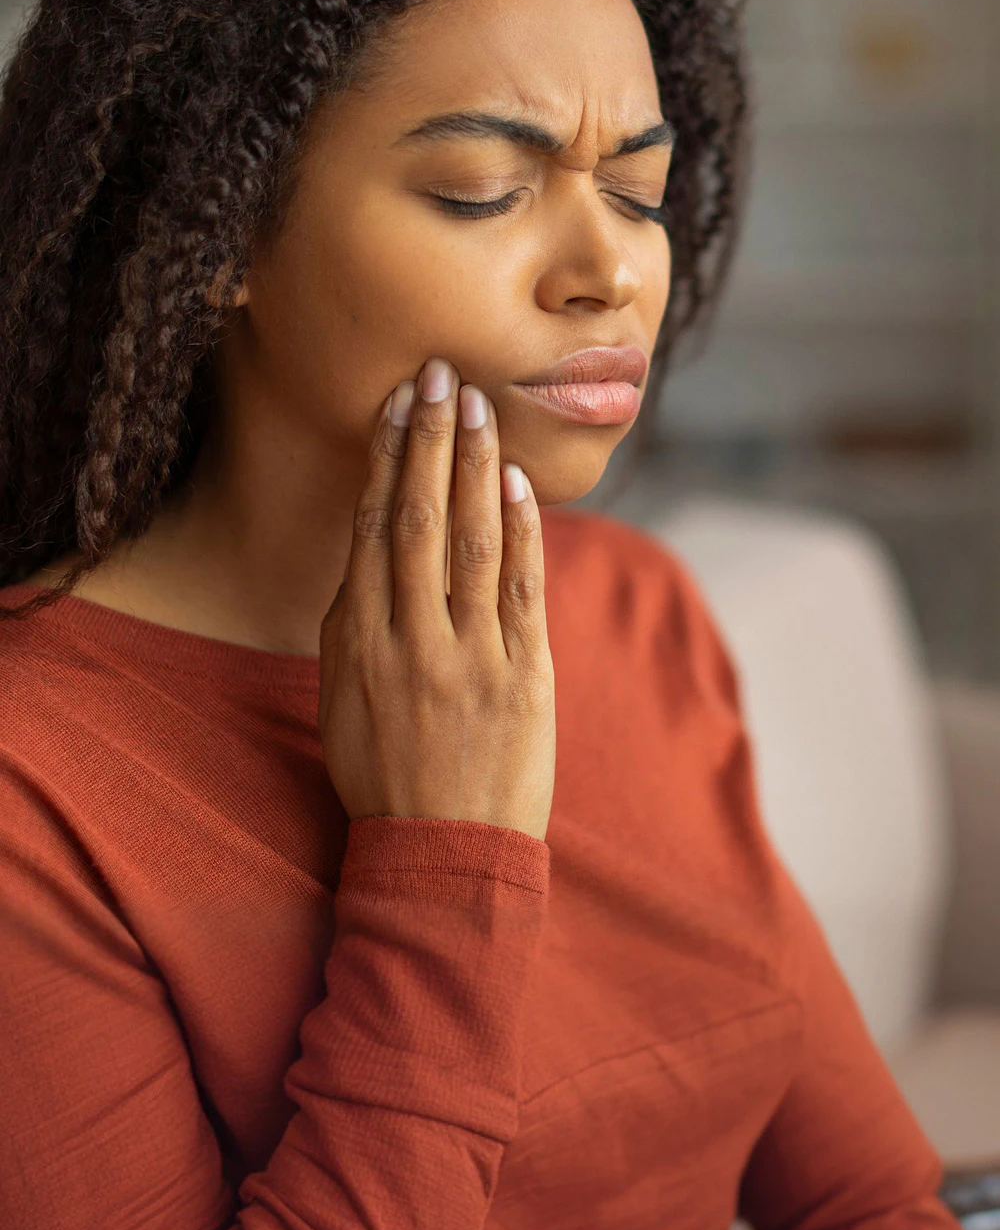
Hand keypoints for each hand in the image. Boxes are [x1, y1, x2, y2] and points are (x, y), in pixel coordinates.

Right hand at [318, 357, 556, 842]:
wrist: (444, 854)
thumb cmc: (387, 777)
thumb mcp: (344, 700)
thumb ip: (355, 627)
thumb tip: (371, 555)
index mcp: (359, 642)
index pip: (375, 527)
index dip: (387, 458)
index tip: (398, 402)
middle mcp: (411, 640)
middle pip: (420, 517)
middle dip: (430, 439)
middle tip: (440, 375)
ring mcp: (471, 657)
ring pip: (470, 541)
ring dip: (475, 465)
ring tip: (478, 406)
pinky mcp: (523, 677)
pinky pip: (520, 587)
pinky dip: (519, 529)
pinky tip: (515, 481)